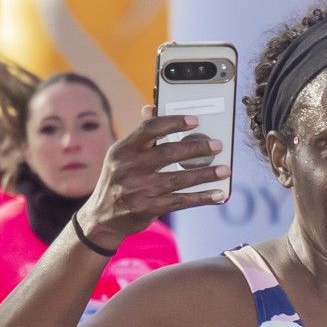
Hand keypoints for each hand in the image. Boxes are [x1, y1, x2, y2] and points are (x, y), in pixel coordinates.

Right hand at [78, 108, 227, 245]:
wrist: (102, 219)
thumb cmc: (118, 180)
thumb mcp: (121, 156)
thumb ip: (140, 135)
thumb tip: (151, 107)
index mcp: (122, 150)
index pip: (149, 129)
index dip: (173, 122)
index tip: (195, 121)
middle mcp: (128, 168)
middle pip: (168, 153)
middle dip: (196, 148)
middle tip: (217, 145)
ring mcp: (138, 190)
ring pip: (178, 179)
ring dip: (205, 174)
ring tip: (224, 170)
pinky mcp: (147, 209)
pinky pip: (180, 201)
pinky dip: (201, 197)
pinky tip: (217, 194)